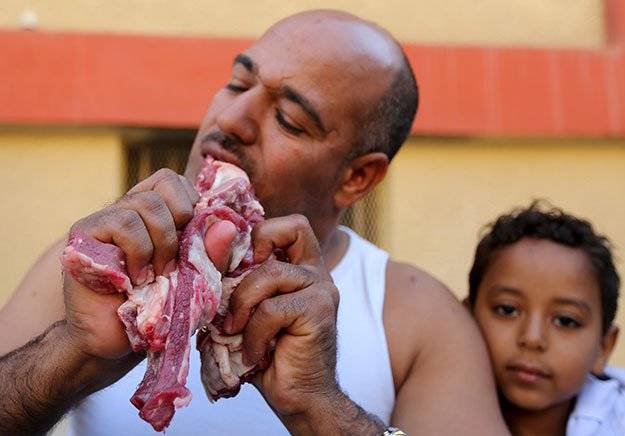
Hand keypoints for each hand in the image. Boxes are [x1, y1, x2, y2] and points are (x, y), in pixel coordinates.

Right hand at [64, 169, 198, 359]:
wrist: (115, 341)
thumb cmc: (156, 308)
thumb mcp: (195, 280)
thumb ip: (212, 254)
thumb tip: (228, 225)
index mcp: (156, 213)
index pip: (176, 181)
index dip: (190, 203)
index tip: (189, 239)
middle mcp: (130, 208)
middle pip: (165, 185)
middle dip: (179, 226)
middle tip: (173, 264)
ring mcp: (105, 218)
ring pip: (146, 203)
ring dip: (160, 244)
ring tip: (154, 275)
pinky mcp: (84, 232)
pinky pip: (124, 222)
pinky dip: (139, 251)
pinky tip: (135, 278)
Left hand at [222, 215, 340, 416]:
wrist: (298, 396)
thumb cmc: (265, 352)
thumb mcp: (242, 308)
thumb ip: (231, 276)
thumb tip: (210, 237)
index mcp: (300, 266)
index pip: (289, 224)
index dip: (261, 234)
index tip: (237, 266)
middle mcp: (316, 271)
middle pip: (291, 228)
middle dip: (251, 256)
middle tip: (236, 293)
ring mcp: (322, 288)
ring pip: (271, 273)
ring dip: (242, 304)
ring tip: (236, 331)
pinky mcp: (320, 310)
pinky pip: (272, 309)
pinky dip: (254, 333)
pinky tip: (255, 352)